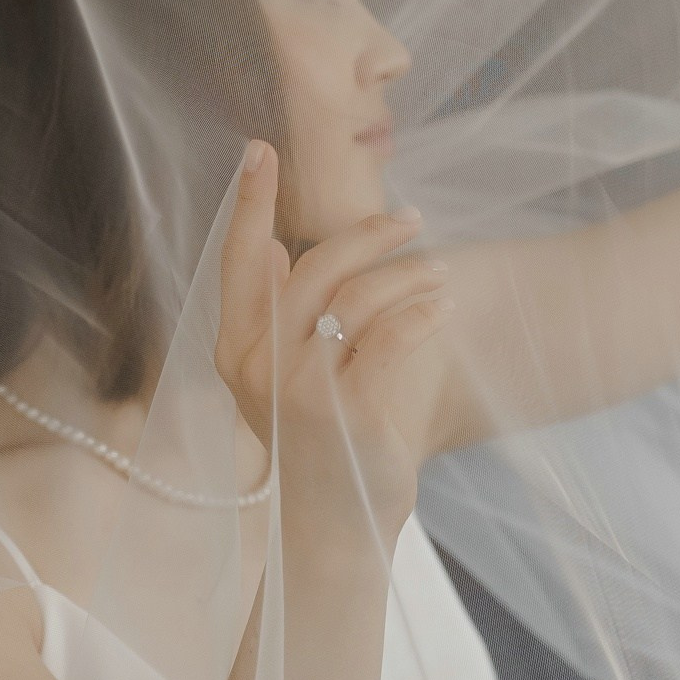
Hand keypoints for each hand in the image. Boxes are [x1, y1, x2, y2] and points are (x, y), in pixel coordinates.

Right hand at [213, 142, 451, 544]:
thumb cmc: (315, 444)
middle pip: (315, 268)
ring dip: (409, 276)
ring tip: (439, 277)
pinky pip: (391, 340)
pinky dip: (422, 315)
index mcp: (236, 349)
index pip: (239, 260)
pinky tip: (443, 309)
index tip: (259, 148)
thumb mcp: (282, 377)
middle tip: (413, 218)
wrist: (331, 531)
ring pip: (359, 299)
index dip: (249, 203)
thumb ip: (277, 315)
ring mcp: (300, 392)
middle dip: (368, 233)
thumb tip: (279, 248)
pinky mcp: (347, 414)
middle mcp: (259, 366)